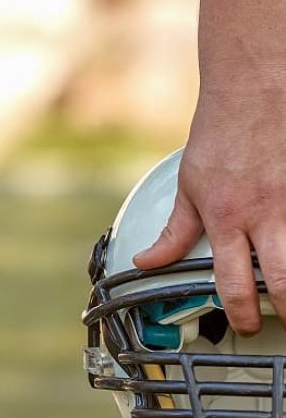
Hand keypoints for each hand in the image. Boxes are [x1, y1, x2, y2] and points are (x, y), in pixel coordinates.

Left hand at [134, 80, 285, 335]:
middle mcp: (266, 214)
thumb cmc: (220, 136)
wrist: (252, 91)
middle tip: (281, 321)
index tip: (244, 326)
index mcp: (227, 217)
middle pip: (285, 282)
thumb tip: (146, 262)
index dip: (239, 313)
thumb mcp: (188, 185)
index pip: (233, 281)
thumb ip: (174, 231)